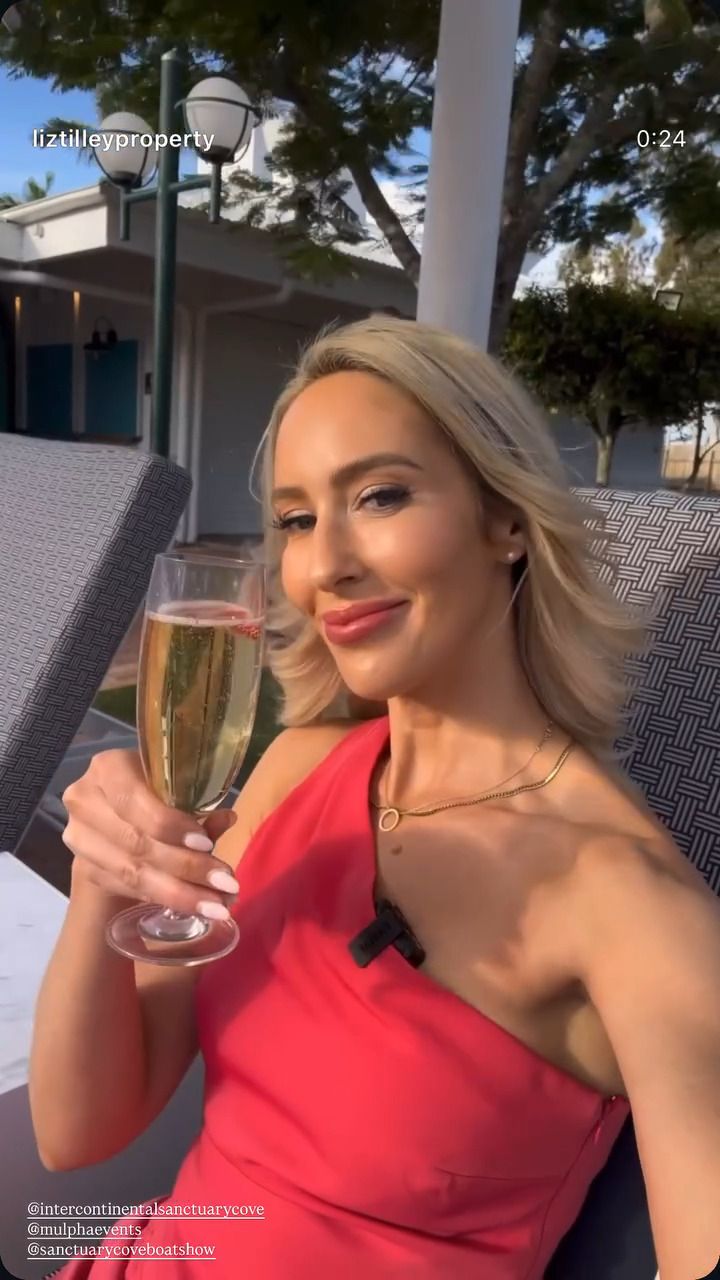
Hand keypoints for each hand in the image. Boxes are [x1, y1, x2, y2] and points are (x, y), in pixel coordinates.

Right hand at [61, 749, 239, 915]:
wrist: (114, 819)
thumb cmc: (152, 795)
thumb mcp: (175, 791)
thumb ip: (198, 806)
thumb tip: (228, 819)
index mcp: (108, 768)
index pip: (133, 800)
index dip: (169, 825)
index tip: (207, 844)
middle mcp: (85, 801)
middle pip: (136, 841)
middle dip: (187, 866)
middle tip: (227, 883)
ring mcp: (80, 838)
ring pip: (132, 872)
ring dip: (180, 892)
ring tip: (218, 904)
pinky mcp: (86, 869)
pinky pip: (129, 889)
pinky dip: (164, 899)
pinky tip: (195, 907)